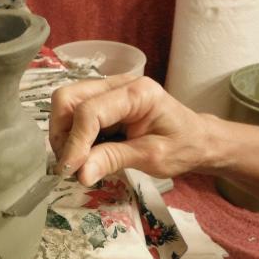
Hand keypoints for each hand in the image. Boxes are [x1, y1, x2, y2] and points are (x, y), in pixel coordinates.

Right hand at [50, 75, 213, 184]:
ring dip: (63, 136)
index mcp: (137, 93)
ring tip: (78, 162)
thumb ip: (114, 160)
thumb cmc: (182, 147)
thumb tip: (80, 174)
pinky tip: (85, 155)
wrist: (196, 140)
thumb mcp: (152, 157)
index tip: (71, 172)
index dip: (75, 143)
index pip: (90, 111)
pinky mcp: (101, 102)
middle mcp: (118, 84)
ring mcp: (107, 91)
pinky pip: (73, 115)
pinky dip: (71, 137)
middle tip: (70, 165)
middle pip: (67, 98)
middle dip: (61, 134)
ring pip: (65, 105)